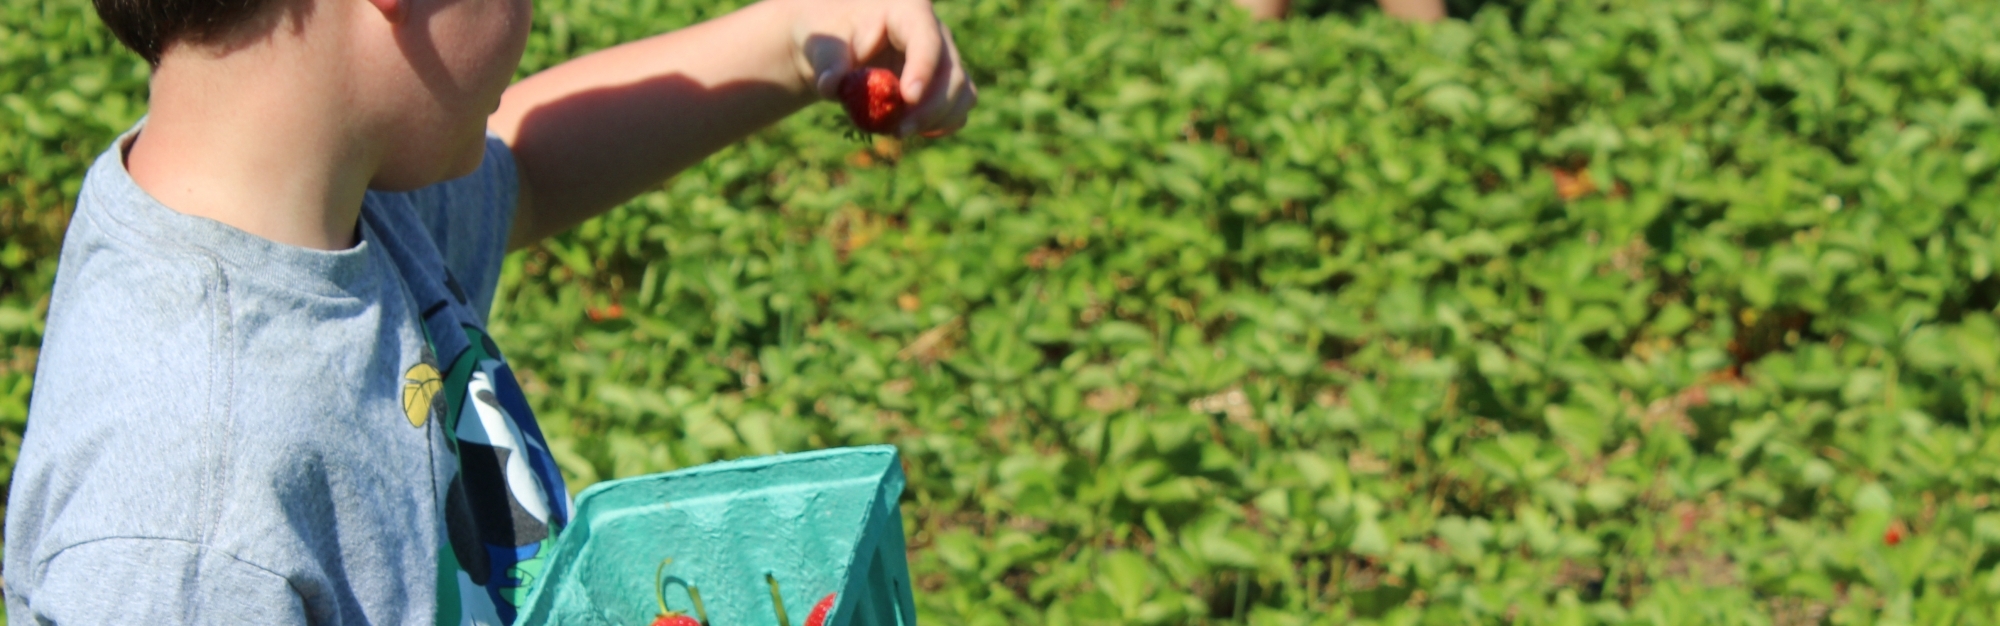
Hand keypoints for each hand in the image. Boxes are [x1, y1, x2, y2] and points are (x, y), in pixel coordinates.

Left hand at [787, 0, 976, 136]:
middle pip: (951, 70)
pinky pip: (958, 108)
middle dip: (930, 106)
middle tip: (898, 130)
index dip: (922, 68)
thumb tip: (831, 85)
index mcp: (906, 10)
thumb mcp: (822, 43)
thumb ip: (828, 62)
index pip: (925, 37)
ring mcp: (943, 59)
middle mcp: (934, 32)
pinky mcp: (943, 84)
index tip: (908, 98)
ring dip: (936, 119)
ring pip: (962, 91)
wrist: (836, 50)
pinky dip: (940, 125)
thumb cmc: (831, 37)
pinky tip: (912, 130)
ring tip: (899, 131)